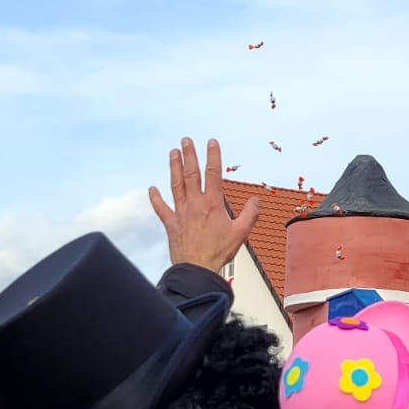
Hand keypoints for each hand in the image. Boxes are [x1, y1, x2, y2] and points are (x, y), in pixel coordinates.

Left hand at [149, 138, 259, 271]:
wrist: (198, 269)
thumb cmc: (219, 251)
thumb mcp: (241, 232)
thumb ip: (250, 214)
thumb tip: (256, 200)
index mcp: (213, 204)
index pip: (213, 173)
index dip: (213, 156)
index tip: (211, 142)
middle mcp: (195, 204)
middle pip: (191, 174)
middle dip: (189, 155)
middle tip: (186, 140)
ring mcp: (181, 213)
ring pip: (176, 185)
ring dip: (173, 167)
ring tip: (173, 153)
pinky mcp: (171, 224)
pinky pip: (161, 208)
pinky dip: (156, 198)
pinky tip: (152, 188)